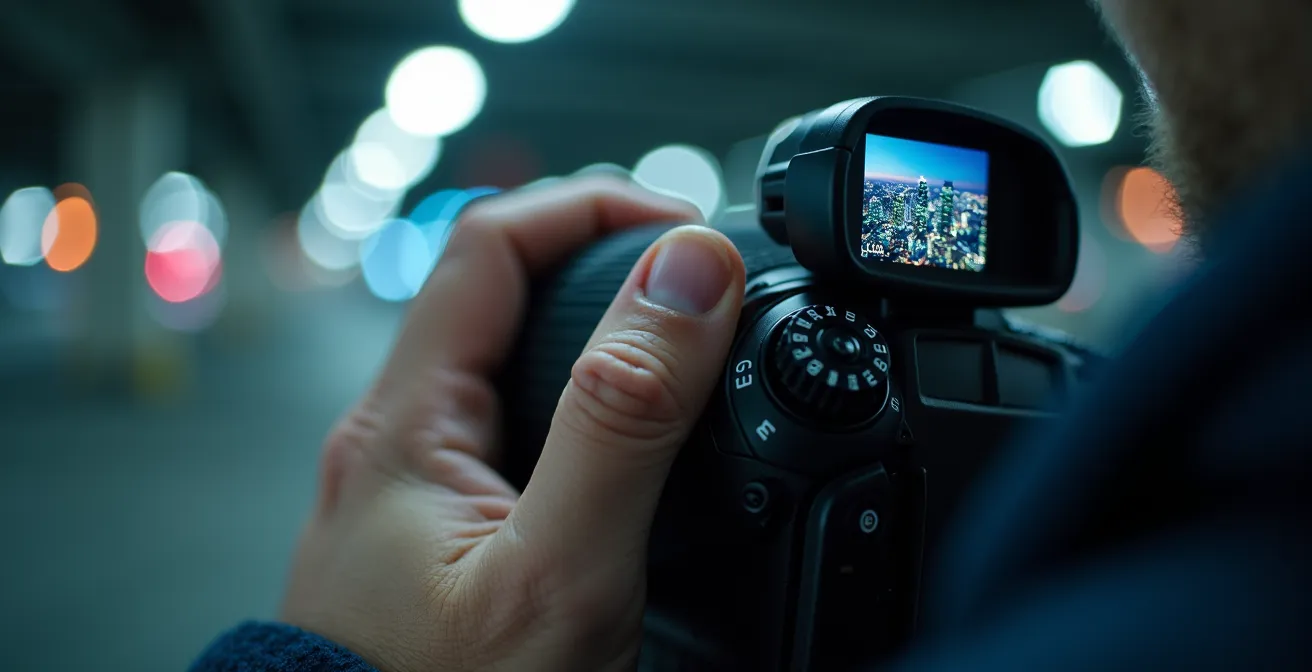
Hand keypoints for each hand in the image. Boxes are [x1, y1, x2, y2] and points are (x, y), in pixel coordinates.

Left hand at [281, 177, 745, 671]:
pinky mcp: (440, 532)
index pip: (490, 243)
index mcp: (403, 423)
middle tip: (701, 281)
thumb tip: (689, 275)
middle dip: (604, 260)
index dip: (594, 208)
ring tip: (682, 338)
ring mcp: (416, 488)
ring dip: (596, 329)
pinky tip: (632, 434)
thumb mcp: (559, 568)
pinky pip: (511, 427)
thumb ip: (623, 420)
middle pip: (497, 291)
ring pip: (507, 361)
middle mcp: (397, 441)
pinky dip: (581, 401)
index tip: (691, 233)